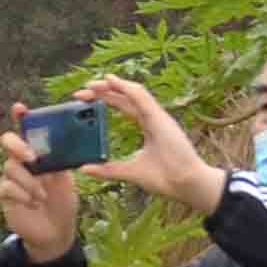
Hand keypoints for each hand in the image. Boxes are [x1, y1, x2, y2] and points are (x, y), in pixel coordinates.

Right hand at [0, 109, 84, 260]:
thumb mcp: (66, 180)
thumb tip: (61, 145)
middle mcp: (22, 161)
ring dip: (29, 182)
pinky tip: (33, 203)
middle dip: (18, 145)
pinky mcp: (5, 194)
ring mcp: (11, 177)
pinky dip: (23, 194)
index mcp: (38, 153)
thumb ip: (60, 162)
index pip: (27, 130)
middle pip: (8, 141)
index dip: (21, 117)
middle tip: (32, 157)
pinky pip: (7, 187)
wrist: (57, 231)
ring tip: (42, 196)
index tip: (20, 108)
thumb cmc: (63, 201)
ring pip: (10, 167)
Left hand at [78, 75, 224, 220]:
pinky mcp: (160, 118)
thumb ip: (108, 169)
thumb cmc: (165, 177)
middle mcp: (151, 117)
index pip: (123, 105)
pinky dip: (126, 87)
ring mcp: (157, 116)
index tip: (84, 101)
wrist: (185, 184)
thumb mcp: (130, 171)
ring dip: (111, 86)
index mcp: (147, 126)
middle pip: (124, 96)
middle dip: (102, 91)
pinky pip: (141, 97)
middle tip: (80, 92)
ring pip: (132, 92)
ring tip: (91, 84)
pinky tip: (111, 81)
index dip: (104, 100)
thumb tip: (84, 168)